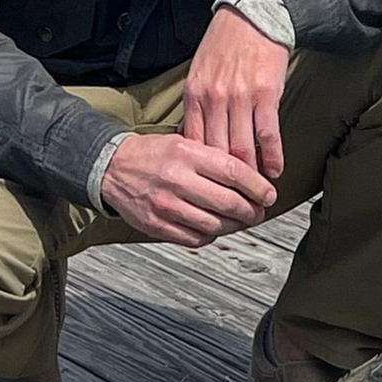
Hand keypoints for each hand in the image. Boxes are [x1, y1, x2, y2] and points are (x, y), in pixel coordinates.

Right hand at [100, 132, 272, 245]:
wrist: (111, 167)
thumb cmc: (153, 154)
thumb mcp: (185, 142)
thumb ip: (215, 159)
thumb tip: (251, 178)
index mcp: (187, 154)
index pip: (234, 173)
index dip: (258, 187)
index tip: (269, 195)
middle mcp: (177, 180)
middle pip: (228, 203)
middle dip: (251, 212)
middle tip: (258, 212)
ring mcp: (166, 205)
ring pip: (214, 225)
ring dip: (234, 226)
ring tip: (239, 221)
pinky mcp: (157, 225)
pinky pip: (194, 239)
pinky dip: (210, 236)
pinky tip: (214, 227)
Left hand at [182, 7, 288, 180]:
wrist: (253, 16)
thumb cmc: (226, 44)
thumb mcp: (199, 72)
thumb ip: (196, 106)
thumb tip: (193, 139)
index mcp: (195, 95)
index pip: (194, 144)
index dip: (201, 170)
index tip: (208, 187)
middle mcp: (214, 99)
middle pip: (216, 152)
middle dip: (225, 181)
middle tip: (233, 199)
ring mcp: (240, 98)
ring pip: (242, 149)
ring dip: (251, 175)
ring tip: (256, 191)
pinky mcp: (265, 95)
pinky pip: (268, 135)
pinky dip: (273, 157)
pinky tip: (275, 171)